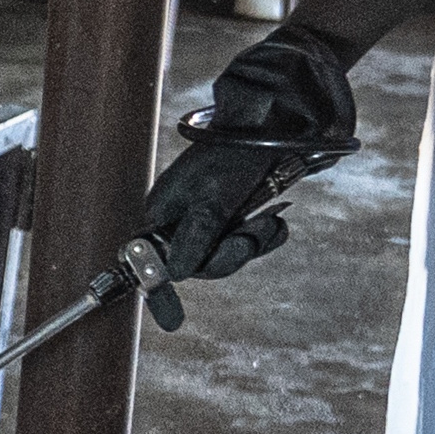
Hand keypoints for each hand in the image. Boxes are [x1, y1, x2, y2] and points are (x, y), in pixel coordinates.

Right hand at [136, 31, 356, 329]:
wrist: (283, 114)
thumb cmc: (242, 150)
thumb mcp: (218, 195)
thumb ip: (197, 234)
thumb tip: (174, 273)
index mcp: (164, 209)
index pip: (151, 261)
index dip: (159, 289)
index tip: (171, 319)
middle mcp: (182, 214)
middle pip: (195, 263)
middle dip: (227, 256)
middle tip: (252, 236)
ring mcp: (210, 214)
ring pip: (224, 254)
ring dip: (252, 245)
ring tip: (272, 224)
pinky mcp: (235, 212)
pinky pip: (245, 242)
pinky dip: (264, 237)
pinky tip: (277, 221)